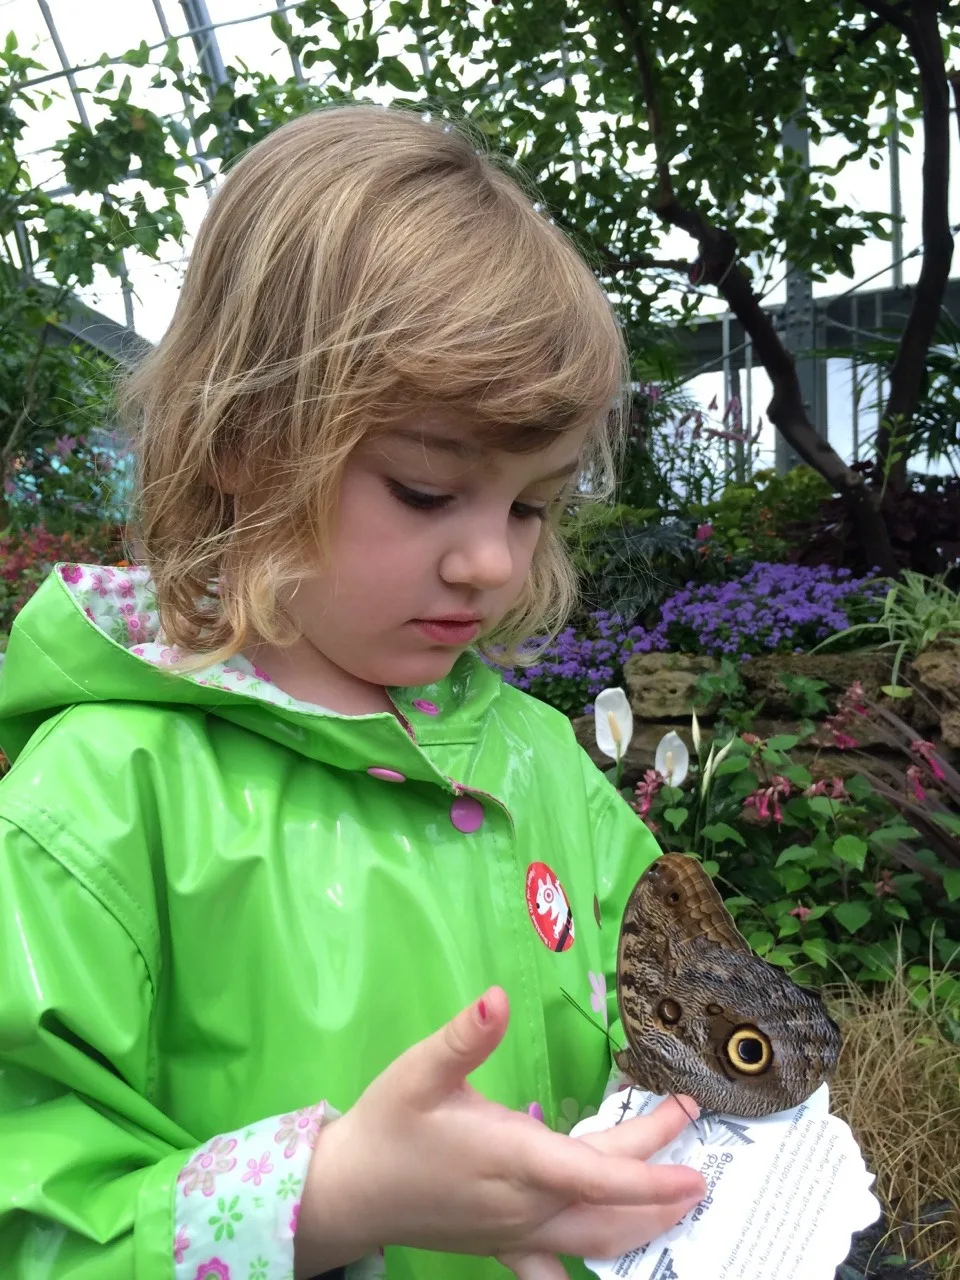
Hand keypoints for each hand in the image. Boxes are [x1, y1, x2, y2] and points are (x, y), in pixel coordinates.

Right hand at [294, 987, 704, 1275]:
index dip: (648, 1175)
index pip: (594, 1174)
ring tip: (681, 1196)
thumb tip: (495, 999)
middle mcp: (525, 1204)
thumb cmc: (388, 1125)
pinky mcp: (504, 1246)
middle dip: (659, 1170)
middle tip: (689, 1120)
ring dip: (645, 1221)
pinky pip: (556, 1268)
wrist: (349, 1192)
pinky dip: (592, 1266)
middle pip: (607, 1195)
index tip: (693, 1171)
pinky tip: (617, 1268)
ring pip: (596, 1238)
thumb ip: (463, 1036)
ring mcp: (517, 1233)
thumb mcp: (419, 1070)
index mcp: (512, 1157)